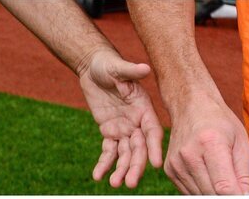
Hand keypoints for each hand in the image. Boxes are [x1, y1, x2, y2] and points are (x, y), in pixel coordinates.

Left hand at [79, 49, 163, 188]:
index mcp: (144, 109)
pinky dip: (104, 163)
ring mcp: (124, 129)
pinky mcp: (109, 131)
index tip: (155, 164)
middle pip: (139, 149)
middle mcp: (137, 123)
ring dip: (121, 169)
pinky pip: (108, 151)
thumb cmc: (108, 64)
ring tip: (115, 184)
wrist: (92, 66)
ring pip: (125, 154)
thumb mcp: (117, 67)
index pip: (153, 132)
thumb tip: (144, 67)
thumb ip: (130, 71)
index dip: (154, 147)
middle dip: (135, 166)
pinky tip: (98, 176)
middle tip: (130, 183)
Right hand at [164, 96, 248, 194]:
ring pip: (200, 197)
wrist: (189, 106)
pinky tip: (208, 176)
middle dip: (227, 196)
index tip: (244, 196)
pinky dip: (202, 191)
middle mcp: (188, 154)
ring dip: (214, 194)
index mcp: (210, 143)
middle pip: (212, 195)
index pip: (224, 188)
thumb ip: (244, 176)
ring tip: (220, 175)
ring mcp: (176, 163)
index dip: (238, 197)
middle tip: (234, 185)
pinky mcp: (169, 169)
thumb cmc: (220, 123)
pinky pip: (189, 193)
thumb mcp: (242, 144)